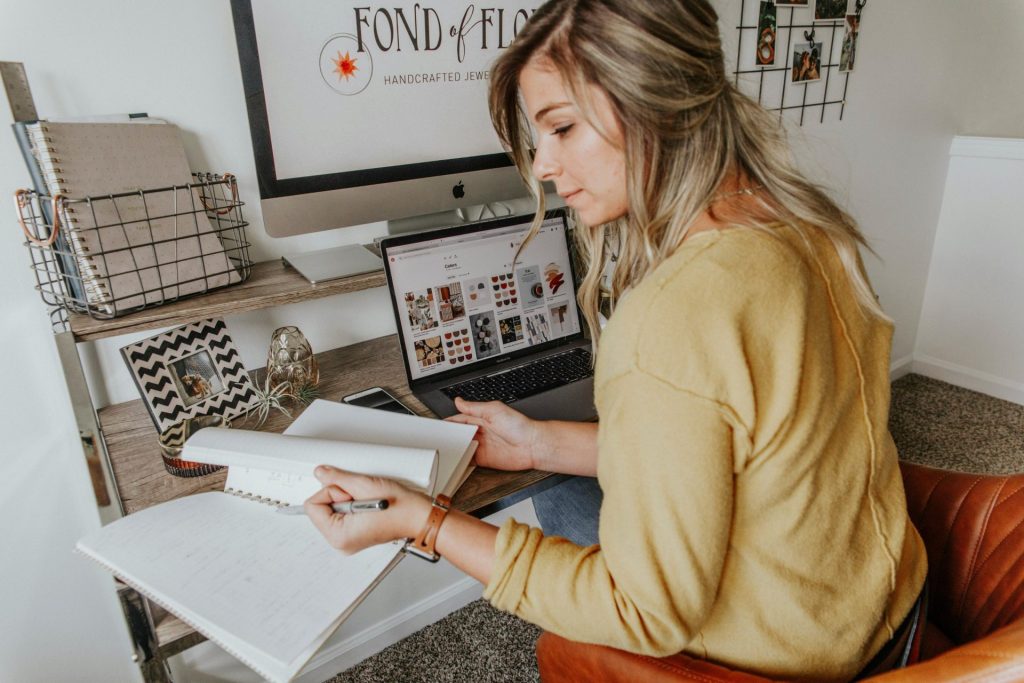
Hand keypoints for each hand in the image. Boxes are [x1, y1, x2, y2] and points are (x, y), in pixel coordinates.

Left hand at [304, 466, 431, 554]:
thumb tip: (321, 473)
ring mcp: (347, 541)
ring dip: (346, 500)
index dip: (330, 492)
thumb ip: (337, 478)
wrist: (420, 517)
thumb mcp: (364, 485)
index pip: (312, 506)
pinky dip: (351, 506)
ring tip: (367, 501)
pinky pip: (341, 516)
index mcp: (339, 536)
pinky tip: (367, 506)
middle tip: (361, 497)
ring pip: (331, 511)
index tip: (350, 492)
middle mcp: (341, 542)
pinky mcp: (354, 536)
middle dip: (338, 496)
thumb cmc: (401, 507)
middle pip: (321, 509)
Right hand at [446, 397, 541, 470]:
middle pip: (458, 434)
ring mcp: (481, 446)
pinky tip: (454, 460)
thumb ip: (474, 407)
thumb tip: (459, 401)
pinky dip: (460, 460)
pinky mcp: (484, 459)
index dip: (448, 423)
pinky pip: (468, 460)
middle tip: (436, 439)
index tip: (437, 426)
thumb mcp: (494, 410)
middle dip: (448, 436)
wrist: (532, 446)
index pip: (459, 419)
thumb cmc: (519, 426)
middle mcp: (480, 432)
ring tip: (442, 450)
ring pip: (461, 447)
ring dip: (453, 448)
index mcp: (481, 418)